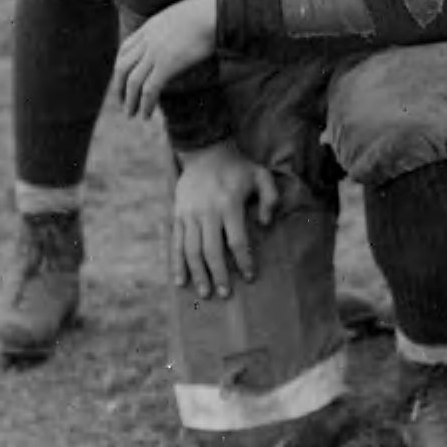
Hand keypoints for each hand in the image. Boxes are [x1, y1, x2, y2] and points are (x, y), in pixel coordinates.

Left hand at [113, 0, 218, 118]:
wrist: (214, 10)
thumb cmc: (210, 9)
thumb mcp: (185, 13)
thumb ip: (178, 25)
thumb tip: (186, 33)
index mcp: (151, 26)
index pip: (125, 47)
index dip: (120, 64)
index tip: (122, 76)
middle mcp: (148, 40)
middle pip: (122, 66)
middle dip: (118, 86)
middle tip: (121, 100)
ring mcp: (156, 53)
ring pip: (132, 81)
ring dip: (129, 100)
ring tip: (131, 114)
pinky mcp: (167, 65)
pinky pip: (149, 90)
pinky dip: (145, 104)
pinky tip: (146, 115)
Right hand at [171, 140, 277, 296]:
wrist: (205, 152)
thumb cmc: (238, 168)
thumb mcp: (261, 175)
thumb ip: (270, 198)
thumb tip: (266, 224)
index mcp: (229, 204)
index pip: (237, 240)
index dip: (243, 261)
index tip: (250, 277)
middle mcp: (207, 211)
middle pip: (212, 250)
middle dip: (219, 274)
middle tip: (225, 294)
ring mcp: (189, 214)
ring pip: (191, 250)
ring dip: (198, 274)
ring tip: (205, 293)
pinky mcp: (178, 215)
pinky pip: (176, 244)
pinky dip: (177, 264)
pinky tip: (180, 281)